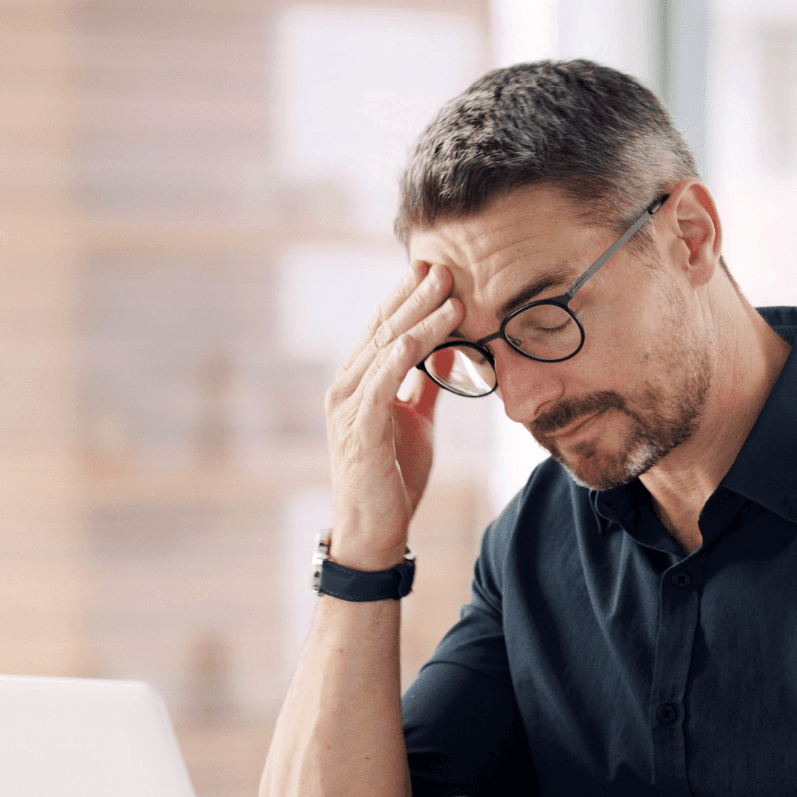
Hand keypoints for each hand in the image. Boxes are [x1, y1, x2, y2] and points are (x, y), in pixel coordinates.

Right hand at [323, 262, 462, 569]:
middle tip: (444, 266)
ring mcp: (348, 408)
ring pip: (386, 351)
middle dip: (415, 296)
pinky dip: (402, 357)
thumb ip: (425, 384)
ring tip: (449, 293)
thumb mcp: (416, 420)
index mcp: (359, 382)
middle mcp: (347, 388)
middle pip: (384, 330)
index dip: (409, 297)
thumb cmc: (393, 476)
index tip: (436, 268)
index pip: (384, 328)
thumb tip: (445, 347)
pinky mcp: (359, 430)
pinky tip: (423, 336)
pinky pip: (381, 385)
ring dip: (419, 319)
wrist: (374, 530)